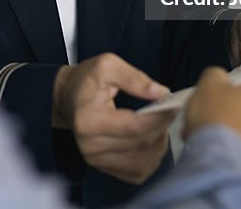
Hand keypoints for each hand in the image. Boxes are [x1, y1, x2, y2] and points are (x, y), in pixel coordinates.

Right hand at [52, 53, 175, 184]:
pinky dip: (150, 160)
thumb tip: (161, 93)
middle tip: (171, 112)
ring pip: (141, 164)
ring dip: (158, 147)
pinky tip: (152, 142)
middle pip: (140, 145)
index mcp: (89, 119)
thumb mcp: (107, 65)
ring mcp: (96, 160)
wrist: (67, 97)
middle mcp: (90, 145)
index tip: (173, 106)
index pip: (134, 126)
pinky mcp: (102, 167)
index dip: (159, 118)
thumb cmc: (86, 80)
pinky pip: (135, 174)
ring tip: (161, 127)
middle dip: (162, 128)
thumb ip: (135, 78)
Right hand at [183, 67, 240, 191]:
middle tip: (210, 126)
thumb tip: (219, 79)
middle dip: (233, 120)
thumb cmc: (218, 120)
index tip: (213, 104)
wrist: (221, 167)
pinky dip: (239, 163)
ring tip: (212, 148)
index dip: (228, 96)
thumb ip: (217, 76)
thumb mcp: (208, 83)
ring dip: (236, 143)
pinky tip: (221, 163)